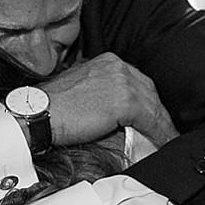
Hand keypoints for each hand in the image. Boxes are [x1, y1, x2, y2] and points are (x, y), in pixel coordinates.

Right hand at [42, 53, 176, 147]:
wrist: (39, 113)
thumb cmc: (51, 107)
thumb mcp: (80, 89)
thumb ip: (100, 93)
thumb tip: (114, 114)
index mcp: (107, 62)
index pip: (136, 82)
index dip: (147, 102)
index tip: (152, 117)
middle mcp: (117, 66)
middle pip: (148, 92)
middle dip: (158, 113)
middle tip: (164, 131)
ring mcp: (122, 82)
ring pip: (152, 106)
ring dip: (161, 126)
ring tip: (166, 140)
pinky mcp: (124, 101)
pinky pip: (150, 120)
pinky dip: (159, 133)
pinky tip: (161, 143)